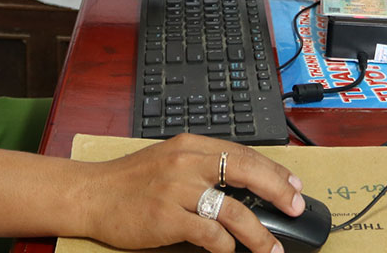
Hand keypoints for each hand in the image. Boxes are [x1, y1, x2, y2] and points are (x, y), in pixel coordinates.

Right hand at [78, 134, 303, 252]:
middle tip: (296, 208)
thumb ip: (202, 168)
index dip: (274, 170)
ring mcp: (177, 189)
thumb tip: (244, 187)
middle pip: (246, 171)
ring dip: (259, 234)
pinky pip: (210, 233)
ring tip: (272, 249)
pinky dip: (225, 246)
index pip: (243, 153)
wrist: (91, 194)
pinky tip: (229, 252)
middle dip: (278, 191)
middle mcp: (187, 162)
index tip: (294, 185)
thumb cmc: (130, 182)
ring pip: (233, 210)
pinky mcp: (167, 217)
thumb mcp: (169, 161)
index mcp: (191, 145)